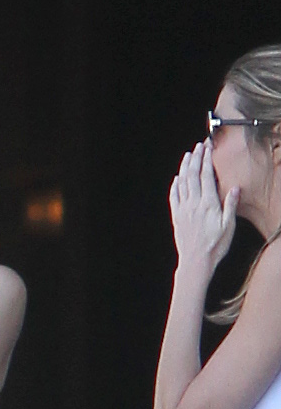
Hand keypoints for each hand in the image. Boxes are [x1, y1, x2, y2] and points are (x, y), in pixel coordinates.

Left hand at [169, 140, 238, 276]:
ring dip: (184, 167)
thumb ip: (231, 205)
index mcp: (208, 204)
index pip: (206, 176)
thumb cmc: (215, 246)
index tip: (208, 148)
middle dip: (195, 157)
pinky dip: (175, 185)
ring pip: (182, 183)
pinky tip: (177, 178)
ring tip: (188, 155)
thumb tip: (235, 188)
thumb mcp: (228, 227)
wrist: (196, 262)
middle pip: (192, 175)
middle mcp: (194, 204)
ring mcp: (183, 210)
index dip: (206, 159)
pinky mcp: (177, 217)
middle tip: (198, 146)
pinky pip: (174, 197)